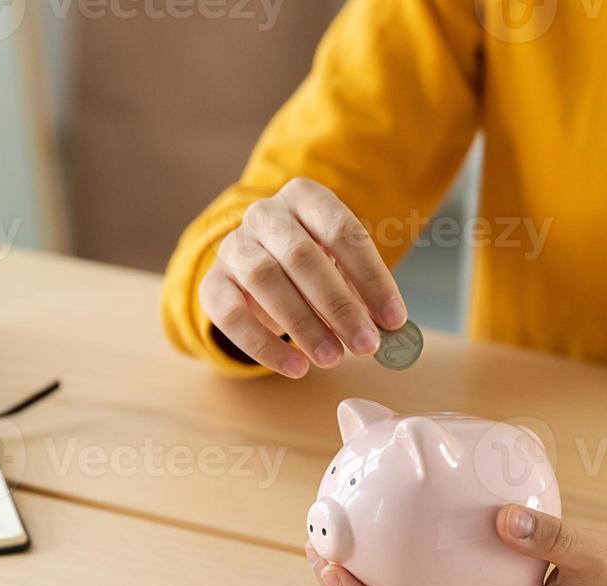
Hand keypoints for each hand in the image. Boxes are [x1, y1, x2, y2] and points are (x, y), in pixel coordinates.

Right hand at [198, 178, 408, 377]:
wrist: (255, 265)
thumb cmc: (312, 265)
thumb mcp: (341, 265)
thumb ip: (364, 292)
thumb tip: (391, 329)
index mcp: (305, 197)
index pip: (341, 231)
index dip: (371, 277)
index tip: (394, 319)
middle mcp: (265, 214)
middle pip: (301, 256)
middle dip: (339, 305)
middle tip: (367, 345)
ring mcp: (233, 246)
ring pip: (264, 280)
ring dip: (303, 325)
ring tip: (333, 359)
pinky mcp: (212, 283)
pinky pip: (231, 315)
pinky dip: (264, 346)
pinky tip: (296, 367)